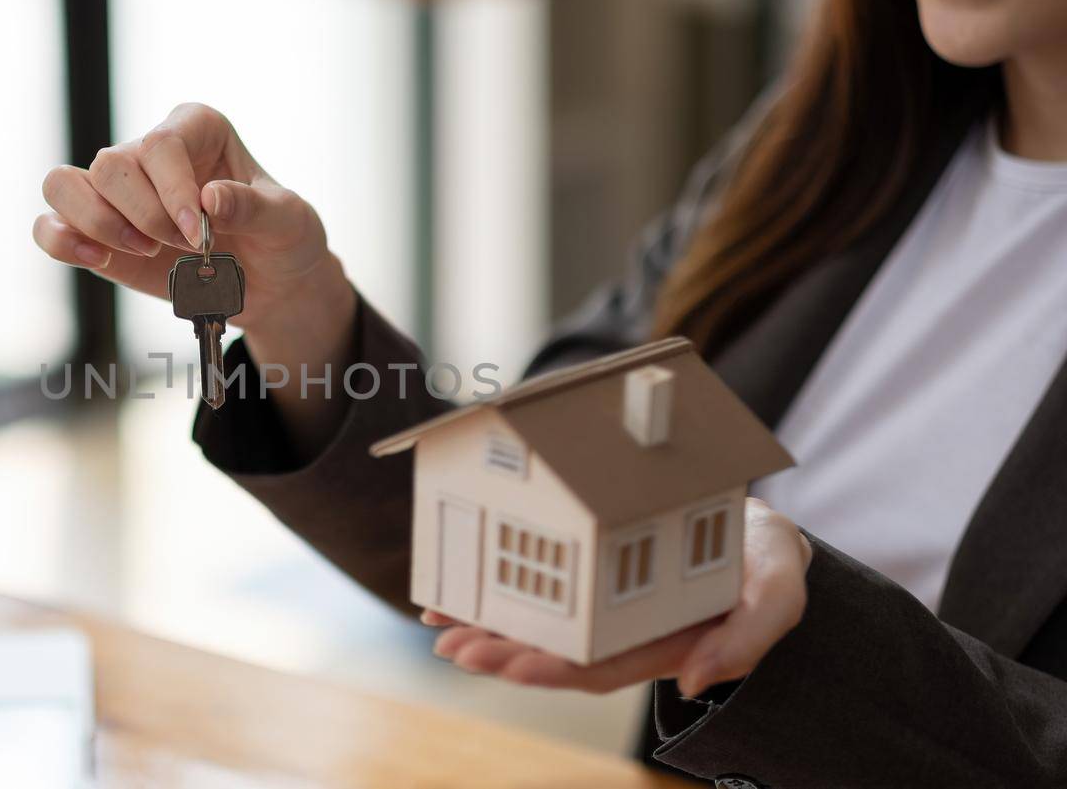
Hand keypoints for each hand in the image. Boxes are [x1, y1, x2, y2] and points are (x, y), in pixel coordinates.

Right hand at [34, 103, 344, 333]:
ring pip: (65, 185)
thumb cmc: (283, 239)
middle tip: (185, 247)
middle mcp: (151, 152)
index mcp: (197, 128)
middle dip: (145, 216)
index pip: (161, 144)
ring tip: (144, 252)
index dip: (173, 191)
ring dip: (98, 224)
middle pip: (111, 165)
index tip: (198, 232)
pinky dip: (61, 242)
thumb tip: (210, 199)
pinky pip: (50, 225)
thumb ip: (254, 208)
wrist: (273, 284)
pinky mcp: (98, 233)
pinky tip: (96, 260)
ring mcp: (119, 193)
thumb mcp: (289, 221)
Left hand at [428, 498, 812, 697]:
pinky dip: (500, 588)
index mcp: (664, 643)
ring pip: (539, 623)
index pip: (599, 667)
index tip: (512, 666)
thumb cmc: (769, 566)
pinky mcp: (595, 574)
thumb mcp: (778, 598)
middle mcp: (624, 631)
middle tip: (453, 645)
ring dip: (488, 624)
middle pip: (554, 650)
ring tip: (439, 622)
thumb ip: (746, 642)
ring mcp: (606, 605)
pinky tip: (460, 589)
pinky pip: (541, 587)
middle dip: (501, 651)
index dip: (553, 669)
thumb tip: (696, 684)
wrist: (763, 535)